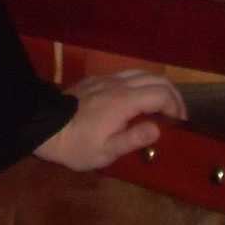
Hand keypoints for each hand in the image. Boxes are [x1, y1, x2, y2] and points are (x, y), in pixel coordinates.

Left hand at [32, 68, 187, 173]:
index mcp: (124, 101)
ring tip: (163, 106)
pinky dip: (142, 83)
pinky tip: (139, 99)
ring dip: (159, 86)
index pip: (162, 94)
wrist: (45, 128)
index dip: (176, 107)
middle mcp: (119, 84)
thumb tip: (159, 129)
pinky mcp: (97, 79)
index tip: (178, 124)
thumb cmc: (76, 145)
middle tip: (177, 115)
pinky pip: (127, 74)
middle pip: (157, 79)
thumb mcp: (105, 152)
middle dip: (173, 95)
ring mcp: (107, 79)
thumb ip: (133, 139)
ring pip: (143, 72)